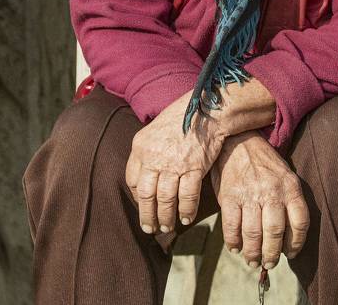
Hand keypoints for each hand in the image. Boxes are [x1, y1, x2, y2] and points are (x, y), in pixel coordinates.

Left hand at [124, 93, 225, 233]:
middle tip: (150, 229)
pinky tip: (186, 218)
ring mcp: (174, 163)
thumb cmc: (180, 119)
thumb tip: (145, 175)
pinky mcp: (194, 167)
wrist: (205, 108)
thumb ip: (147, 152)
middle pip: (146, 194)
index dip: (137, 198)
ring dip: (166, 217)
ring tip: (167, 227)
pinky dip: (186, 210)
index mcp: (140, 147)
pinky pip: (188, 196)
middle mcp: (154, 156)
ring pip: (165, 199)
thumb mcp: (154, 131)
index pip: (132, 180)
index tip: (143, 206)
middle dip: (147, 215)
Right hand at [209, 133, 308, 271]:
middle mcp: (272, 191)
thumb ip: (288, 201)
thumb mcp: (284, 175)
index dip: (296, 244)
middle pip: (275, 233)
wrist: (237, 140)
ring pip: (254, 234)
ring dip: (253, 253)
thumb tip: (286, 237)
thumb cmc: (263, 162)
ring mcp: (249, 194)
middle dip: (272, 255)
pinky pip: (232, 227)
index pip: (300, 223)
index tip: (290, 253)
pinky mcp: (229, 196)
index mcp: (290, 186)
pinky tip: (235, 247)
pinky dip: (233, 242)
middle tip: (269, 264)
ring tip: (252, 261)